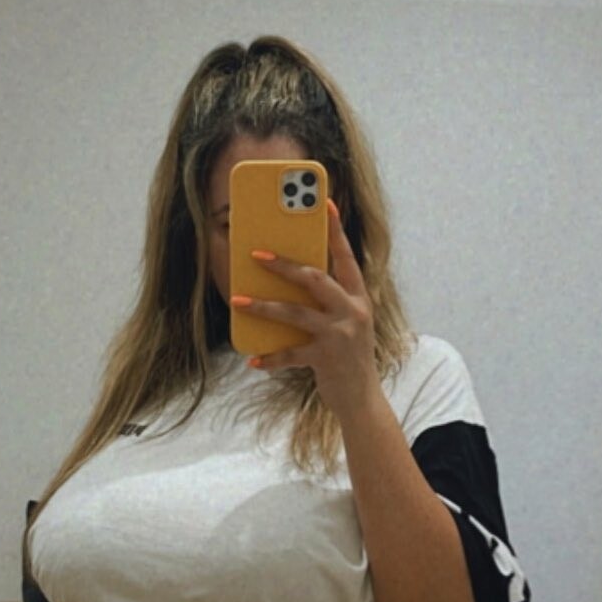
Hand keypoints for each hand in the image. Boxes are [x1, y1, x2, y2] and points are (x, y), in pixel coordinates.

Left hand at [231, 196, 379, 418]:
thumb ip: (327, 301)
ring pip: (295, 312)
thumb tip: (291, 279)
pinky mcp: (326, 359)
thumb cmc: (347, 355)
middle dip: (284, 265)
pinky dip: (269, 357)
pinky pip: (290, 354)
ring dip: (263, 306)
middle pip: (315, 278)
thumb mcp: (346, 323)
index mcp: (358, 297)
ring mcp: (340, 335)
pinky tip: (253, 360)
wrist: (362, 398)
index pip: (346, 256)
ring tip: (238, 301)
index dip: (335, 230)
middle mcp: (352, 311)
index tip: (324, 203)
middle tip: (256, 255)